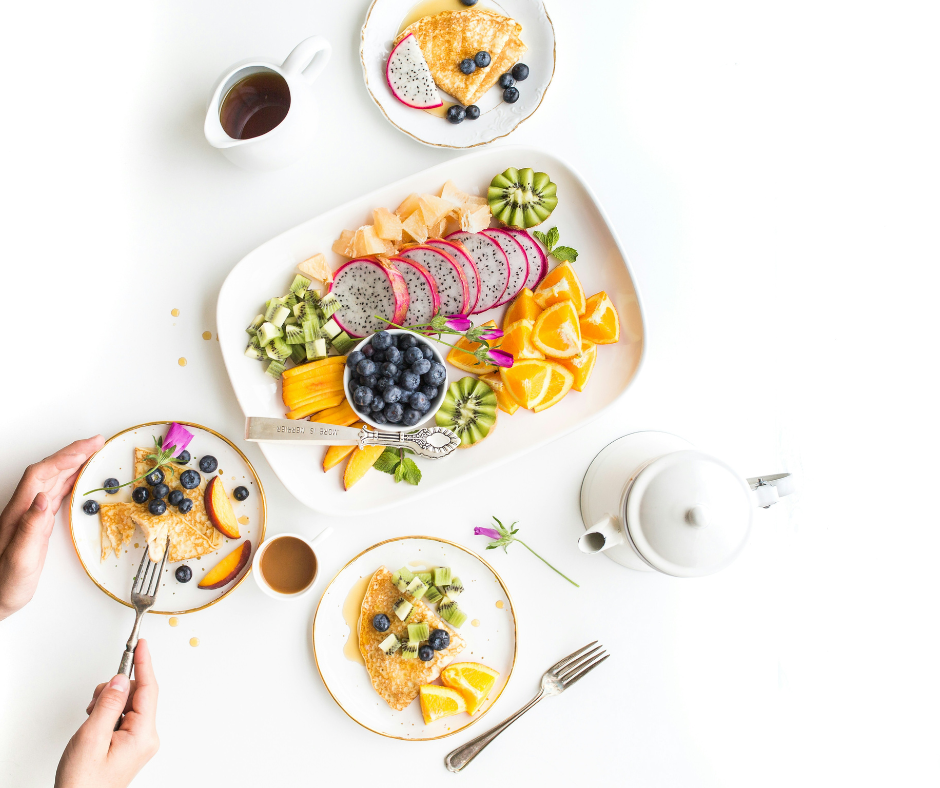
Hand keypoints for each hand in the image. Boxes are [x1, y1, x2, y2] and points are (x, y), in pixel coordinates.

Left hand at [0, 435, 103, 619]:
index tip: (89, 447)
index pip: (43, 474)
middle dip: (73, 453)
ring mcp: (30, 515)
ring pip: (53, 479)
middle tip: (98, 443)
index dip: (65, 457)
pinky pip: (56, 493)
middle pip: (49, 470)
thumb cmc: (5, 584)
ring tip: (94, 454)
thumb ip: (30, 528)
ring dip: (74, 463)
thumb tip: (42, 498)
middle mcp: (25, 509)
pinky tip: (79, 479)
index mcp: (20, 512)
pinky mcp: (38, 523)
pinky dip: (71, 480)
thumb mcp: (19, 559)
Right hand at [56, 639, 159, 787]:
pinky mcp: (130, 744)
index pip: (148, 689)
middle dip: (115, 691)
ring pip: (128, 704)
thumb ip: (108, 705)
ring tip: (91, 723)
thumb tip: (120, 679)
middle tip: (93, 704)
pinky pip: (123, 716)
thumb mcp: (91, 737)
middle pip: (137, 694)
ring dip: (108, 704)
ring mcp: (139, 742)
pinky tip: (95, 727)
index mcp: (143, 735)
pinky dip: (107, 714)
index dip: (144, 663)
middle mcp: (146, 737)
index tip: (142, 644)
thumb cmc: (83, 782)